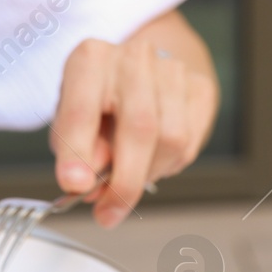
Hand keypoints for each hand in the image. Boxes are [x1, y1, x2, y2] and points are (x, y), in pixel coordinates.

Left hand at [51, 10, 217, 228]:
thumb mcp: (70, 121)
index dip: (77, 153)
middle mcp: (134, 59)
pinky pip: (190, 144)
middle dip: (124, 182)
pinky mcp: (201, 88)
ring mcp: (173, 71)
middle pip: (140, 128)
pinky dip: (168, 164)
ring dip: (148, 174)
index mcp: (91, 61)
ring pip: (172, 140)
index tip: (74, 186)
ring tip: (129, 175)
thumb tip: (87, 182)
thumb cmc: (98, 100)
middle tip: (109, 212)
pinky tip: (151, 158)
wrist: (139, 72)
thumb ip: (75, 149)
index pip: (83, 111)